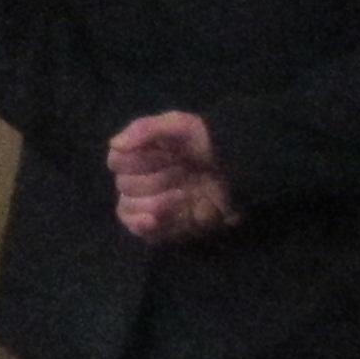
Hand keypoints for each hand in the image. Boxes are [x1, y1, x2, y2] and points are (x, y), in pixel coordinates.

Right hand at [107, 111, 236, 243]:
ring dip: (152, 203)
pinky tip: (154, 221)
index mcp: (142, 155)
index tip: (160, 155)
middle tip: (180, 174)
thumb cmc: (210, 144)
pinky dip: (145, 227)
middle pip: (124, 187)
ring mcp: (155, 204)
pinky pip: (144, 233)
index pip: (117, 162)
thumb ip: (145, 129)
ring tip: (181, 197)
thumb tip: (115, 145)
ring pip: (128, 210)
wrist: (245, 171)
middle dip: (149, 181)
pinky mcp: (168, 227)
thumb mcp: (181, 125)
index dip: (133, 161)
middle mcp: (144, 179)